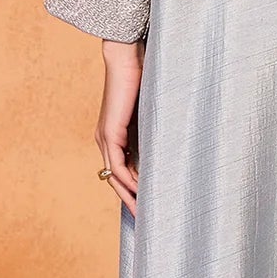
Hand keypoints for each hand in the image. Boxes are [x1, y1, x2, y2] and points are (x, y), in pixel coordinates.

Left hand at [96, 37, 142, 216]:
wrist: (128, 57)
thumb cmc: (142, 79)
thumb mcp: (150, 113)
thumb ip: (154, 131)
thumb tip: (170, 147)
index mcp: (115, 136)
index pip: (121, 170)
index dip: (132, 189)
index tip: (147, 205)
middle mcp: (106, 140)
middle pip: (114, 180)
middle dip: (129, 200)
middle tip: (143, 219)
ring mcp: (105, 138)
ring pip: (114, 177)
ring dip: (128, 196)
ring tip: (142, 213)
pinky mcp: (110, 133)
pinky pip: (117, 166)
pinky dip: (127, 181)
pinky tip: (140, 192)